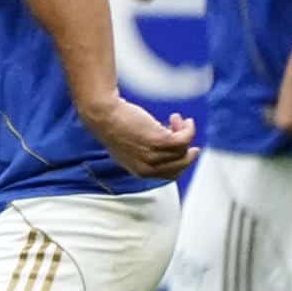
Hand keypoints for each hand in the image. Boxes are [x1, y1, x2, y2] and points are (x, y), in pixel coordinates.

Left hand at [83, 96, 198, 179]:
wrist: (103, 115)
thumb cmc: (113, 126)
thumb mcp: (128, 147)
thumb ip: (144, 154)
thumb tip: (165, 145)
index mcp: (139, 171)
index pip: (170, 175)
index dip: (181, 162)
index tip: (187, 149)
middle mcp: (147, 168)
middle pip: (181, 164)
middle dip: (188, 150)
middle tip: (186, 133)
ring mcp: (153, 156)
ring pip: (183, 149)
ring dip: (184, 132)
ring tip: (175, 118)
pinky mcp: (159, 141)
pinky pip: (185, 138)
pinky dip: (188, 128)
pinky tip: (181, 119)